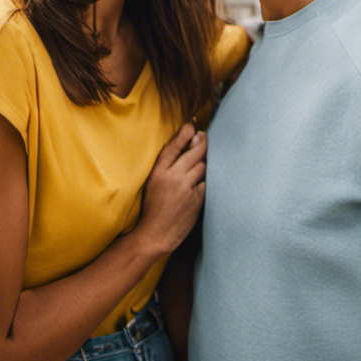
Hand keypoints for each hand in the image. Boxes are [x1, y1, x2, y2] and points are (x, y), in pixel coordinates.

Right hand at [136, 123, 206, 256]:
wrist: (155, 234)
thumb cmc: (154, 207)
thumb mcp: (154, 182)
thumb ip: (167, 164)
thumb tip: (184, 144)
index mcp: (159, 171)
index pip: (174, 146)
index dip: (185, 133)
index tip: (193, 125)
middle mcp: (172, 176)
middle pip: (194, 152)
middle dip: (203, 142)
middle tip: (206, 138)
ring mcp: (185, 188)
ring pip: (204, 166)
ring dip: (206, 162)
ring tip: (206, 161)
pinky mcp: (196, 199)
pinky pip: (207, 182)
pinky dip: (207, 180)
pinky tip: (205, 181)